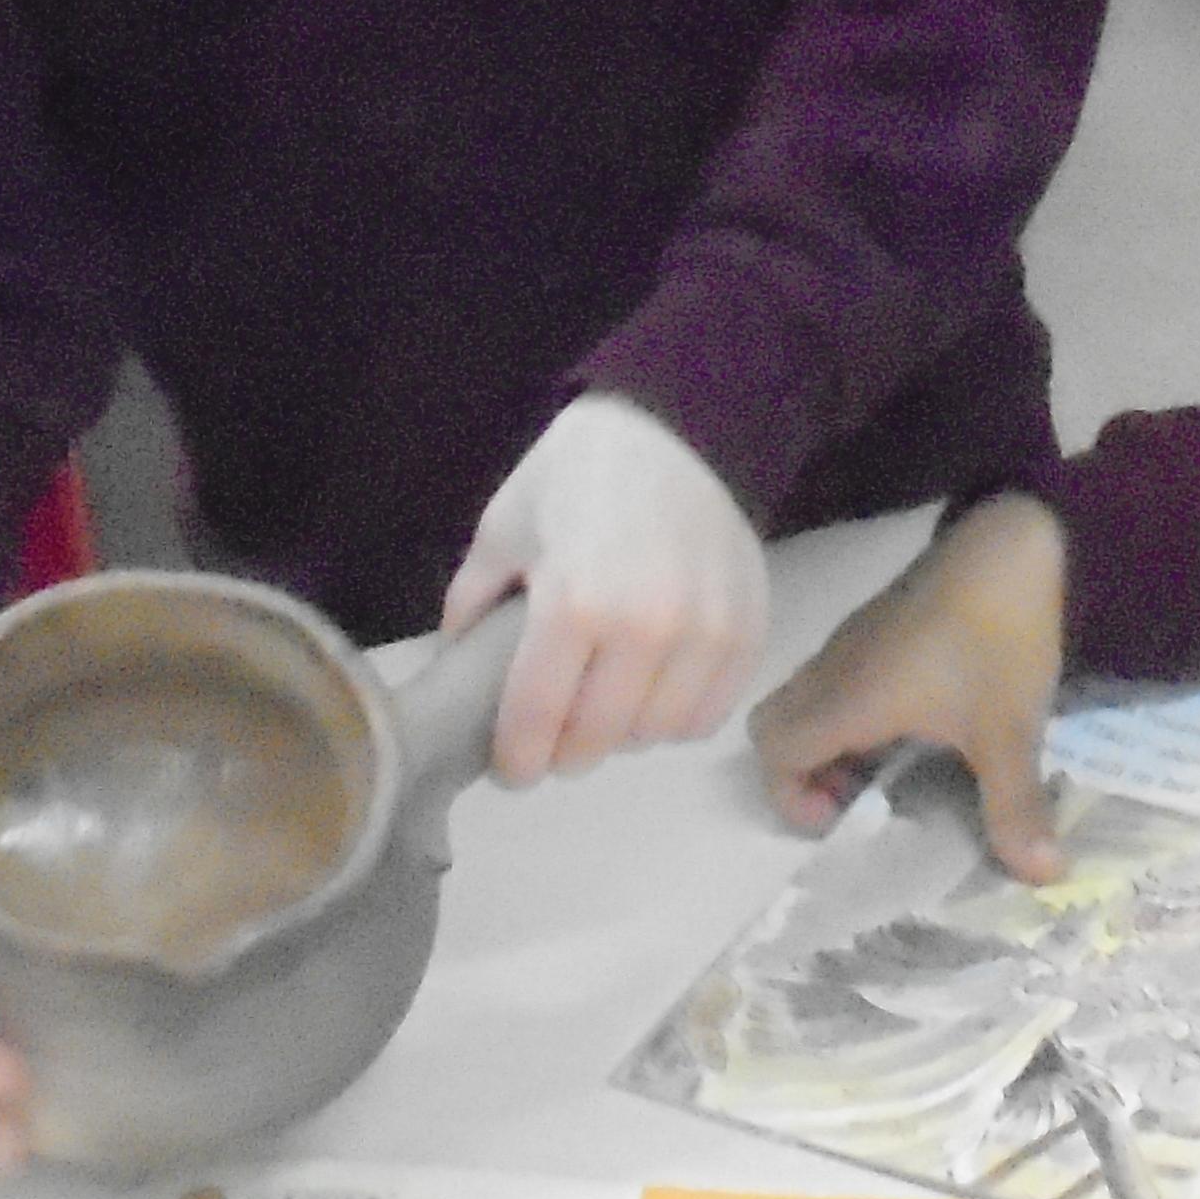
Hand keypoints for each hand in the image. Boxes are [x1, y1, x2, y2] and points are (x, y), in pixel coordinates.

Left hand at [445, 393, 770, 782]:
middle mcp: (646, 625)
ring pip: (653, 734)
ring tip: (604, 707)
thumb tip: (451, 670)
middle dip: (564, 751)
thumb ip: (473, 606)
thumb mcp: (504, 531)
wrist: (673, 428)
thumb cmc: (574, 477)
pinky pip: (707, 714)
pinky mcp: (748, 631)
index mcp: (573, 602)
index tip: (510, 769)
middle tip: (553, 740)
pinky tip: (652, 690)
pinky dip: (675, 716)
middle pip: (596, 739)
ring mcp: (705, 632)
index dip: (517, 760)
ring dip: (621, 734)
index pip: (537, 720)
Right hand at [747, 493, 1065, 882]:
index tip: (846, 815)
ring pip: (806, 700)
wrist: (1012, 536)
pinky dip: (853, 712)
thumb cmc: (999, 635)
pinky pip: (835, 678)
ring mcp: (852, 641)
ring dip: (832, 742)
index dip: (791, 796)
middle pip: (776, 726)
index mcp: (849, 699)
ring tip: (896, 769)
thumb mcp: (1011, 731)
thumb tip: (1044, 876)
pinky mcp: (877, 623)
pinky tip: (919, 724)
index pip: (773, 751)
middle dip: (804, 773)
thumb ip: (1016, 806)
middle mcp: (834, 670)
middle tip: (864, 797)